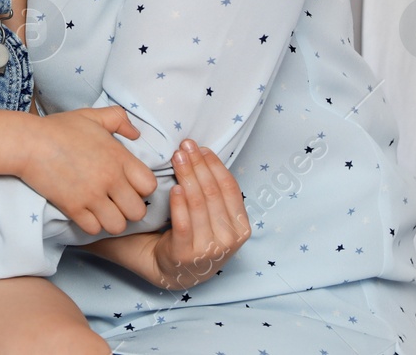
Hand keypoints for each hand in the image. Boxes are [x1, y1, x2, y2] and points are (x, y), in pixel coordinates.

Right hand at [20, 106, 156, 235]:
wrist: (27, 143)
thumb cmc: (58, 128)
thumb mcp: (91, 116)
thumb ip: (118, 119)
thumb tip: (136, 133)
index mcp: (118, 157)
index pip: (149, 185)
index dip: (141, 188)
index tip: (129, 184)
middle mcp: (110, 178)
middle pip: (138, 212)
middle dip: (129, 209)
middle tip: (116, 202)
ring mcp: (91, 195)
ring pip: (117, 225)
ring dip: (111, 221)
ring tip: (102, 211)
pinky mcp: (73, 207)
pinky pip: (93, 229)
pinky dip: (90, 224)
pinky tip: (85, 213)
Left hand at [87, 139, 250, 289]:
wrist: (174, 270)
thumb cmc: (196, 236)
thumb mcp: (216, 220)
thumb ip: (216, 195)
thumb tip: (204, 154)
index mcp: (241, 228)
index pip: (230, 189)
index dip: (216, 165)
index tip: (201, 148)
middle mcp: (229, 240)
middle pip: (213, 192)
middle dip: (198, 165)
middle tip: (185, 146)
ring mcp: (208, 249)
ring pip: (199, 203)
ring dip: (187, 176)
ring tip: (177, 157)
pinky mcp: (185, 254)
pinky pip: (183, 222)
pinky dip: (179, 203)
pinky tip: (174, 187)